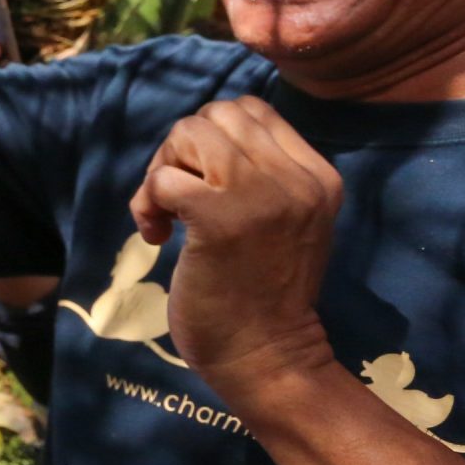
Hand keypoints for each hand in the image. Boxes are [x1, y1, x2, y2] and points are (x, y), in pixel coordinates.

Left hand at [128, 97, 342, 394]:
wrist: (267, 355)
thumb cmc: (261, 292)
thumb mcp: (281, 219)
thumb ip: (258, 174)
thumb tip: (197, 136)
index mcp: (317, 174)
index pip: (252, 110)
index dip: (211, 139)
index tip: (202, 183)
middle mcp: (296, 178)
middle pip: (216, 115)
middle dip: (180, 150)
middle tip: (176, 199)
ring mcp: (261, 195)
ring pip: (188, 133)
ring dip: (160, 171)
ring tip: (165, 216)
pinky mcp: (220, 219)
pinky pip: (163, 177)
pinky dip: (146, 202)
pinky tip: (157, 237)